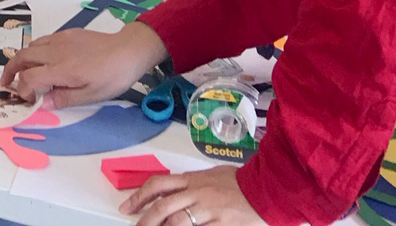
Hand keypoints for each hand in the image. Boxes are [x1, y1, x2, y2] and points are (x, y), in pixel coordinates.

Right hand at [0, 23, 166, 110]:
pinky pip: (43, 40)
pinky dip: (35, 51)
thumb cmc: (112, 76)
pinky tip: (43, 60)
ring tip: (21, 71)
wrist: (128, 50)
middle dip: (10, 70)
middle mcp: (55, 51)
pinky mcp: (67, 33)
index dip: (22, 89)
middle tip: (6, 83)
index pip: (28, 78)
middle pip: (22, 57)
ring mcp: (60, 39)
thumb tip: (42, 103)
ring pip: (31, 46)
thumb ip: (63, 99)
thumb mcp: (91, 96)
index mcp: (61, 69)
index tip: (27, 99)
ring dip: (21, 59)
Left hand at [123, 166, 266, 225]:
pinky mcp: (221, 224)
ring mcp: (208, 210)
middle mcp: (197, 193)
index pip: (159, 184)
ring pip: (176, 221)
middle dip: (146, 219)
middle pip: (163, 206)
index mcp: (193, 180)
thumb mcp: (213, 175)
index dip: (139, 196)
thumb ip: (193, 183)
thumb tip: (175, 189)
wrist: (267, 189)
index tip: (128, 206)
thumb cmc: (243, 183)